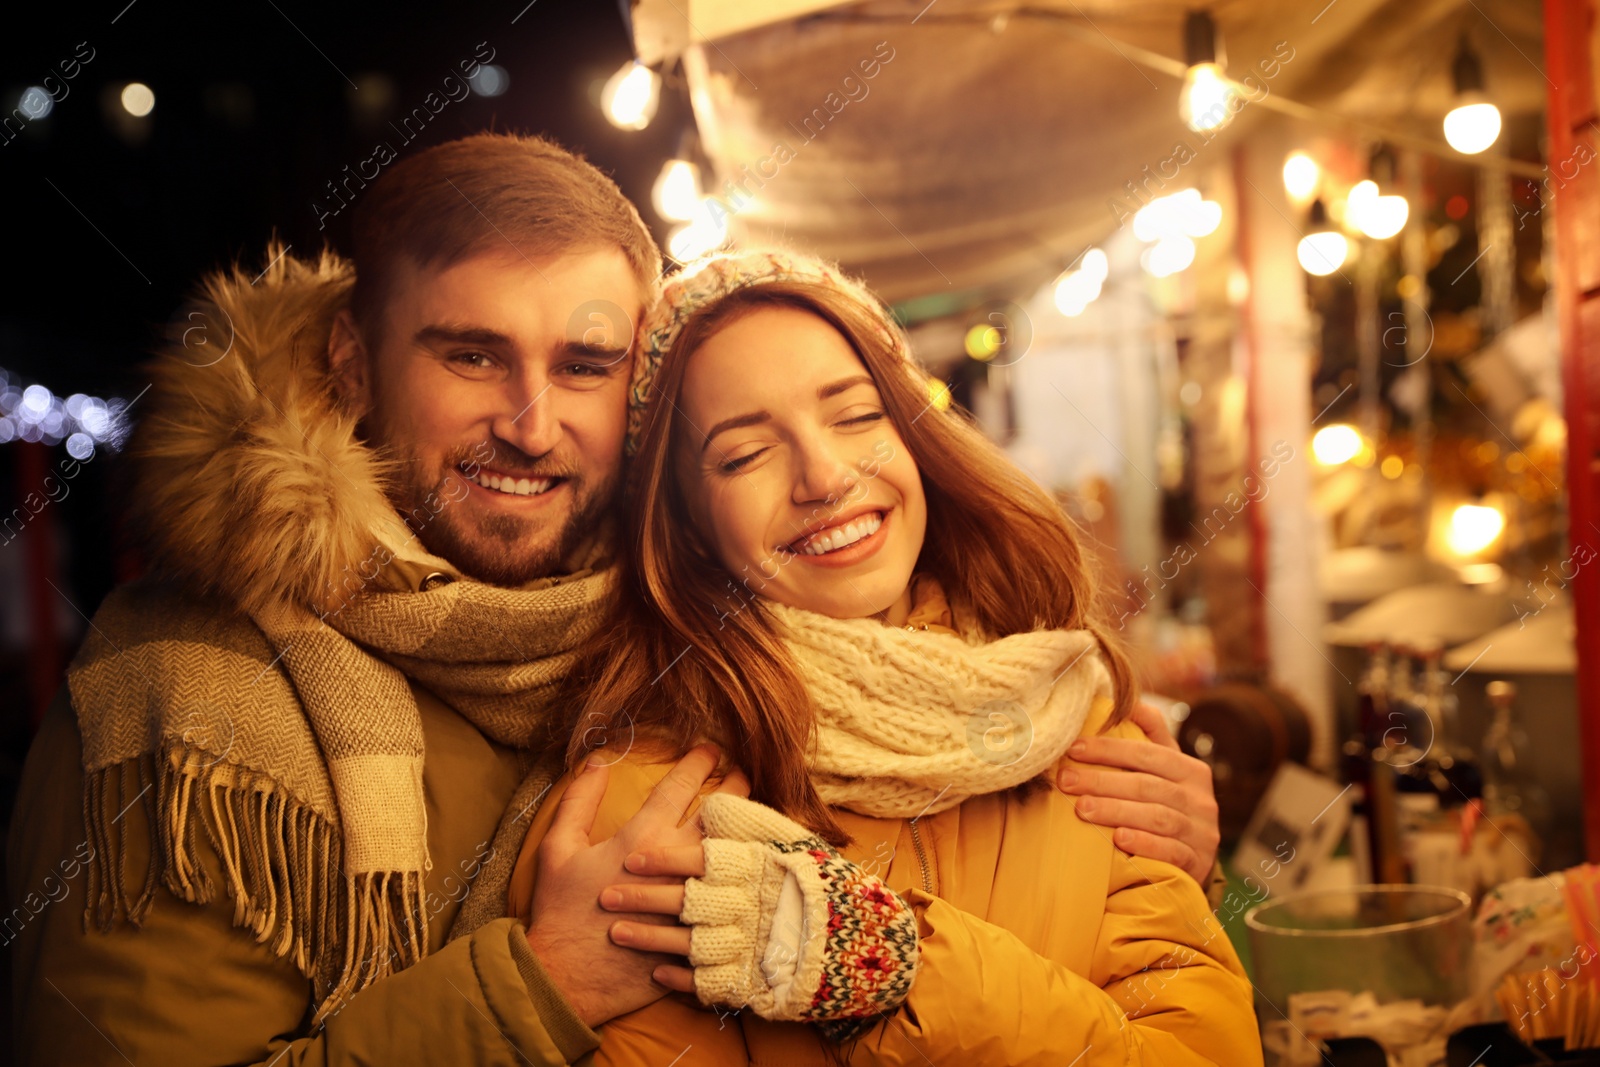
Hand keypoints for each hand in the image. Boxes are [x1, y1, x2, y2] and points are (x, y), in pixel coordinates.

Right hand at [525, 745, 748, 1027]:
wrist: (569, 979)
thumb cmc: (560, 911)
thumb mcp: (558, 848)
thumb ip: (579, 801)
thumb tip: (597, 760)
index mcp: (643, 838)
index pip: (681, 785)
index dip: (700, 761)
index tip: (711, 748)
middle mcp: (676, 862)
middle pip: (722, 814)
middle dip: (738, 787)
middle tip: (746, 772)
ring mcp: (694, 897)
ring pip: (736, 852)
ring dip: (748, 829)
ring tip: (758, 814)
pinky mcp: (701, 927)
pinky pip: (735, 898)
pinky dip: (749, 879)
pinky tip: (757, 868)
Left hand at [1056, 701, 1220, 885]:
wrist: (1190, 864)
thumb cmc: (1167, 808)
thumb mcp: (1165, 773)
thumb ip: (1151, 737)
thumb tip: (1130, 701)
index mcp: (1191, 771)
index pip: (1147, 753)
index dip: (1109, 749)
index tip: (1072, 749)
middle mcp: (1201, 799)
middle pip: (1147, 785)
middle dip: (1102, 781)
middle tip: (1065, 781)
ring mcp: (1201, 832)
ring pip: (1156, 816)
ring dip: (1116, 810)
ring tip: (1082, 809)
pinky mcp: (1197, 862)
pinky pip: (1170, 850)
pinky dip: (1144, 843)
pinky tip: (1118, 839)